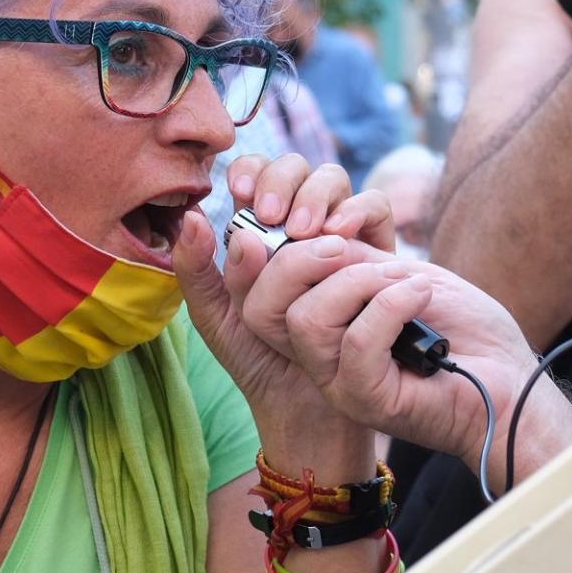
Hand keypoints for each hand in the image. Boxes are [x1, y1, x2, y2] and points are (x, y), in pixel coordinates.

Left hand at [175, 155, 394, 483]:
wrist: (316, 404)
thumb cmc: (261, 362)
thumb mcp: (218, 321)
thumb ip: (197, 273)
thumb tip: (193, 217)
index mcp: (257, 232)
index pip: (254, 175)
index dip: (251, 171)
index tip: (242, 191)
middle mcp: (297, 225)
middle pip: (293, 168)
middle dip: (282, 180)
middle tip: (276, 218)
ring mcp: (339, 233)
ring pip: (332, 179)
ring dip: (316, 193)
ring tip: (307, 229)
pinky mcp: (378, 248)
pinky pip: (374, 207)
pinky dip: (358, 210)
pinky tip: (343, 234)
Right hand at [274, 257, 547, 477]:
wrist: (512, 378)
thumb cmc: (462, 326)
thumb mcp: (393, 273)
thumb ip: (347, 259)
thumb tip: (307, 232)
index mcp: (315, 322)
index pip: (252, 290)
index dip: (257, 247)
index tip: (299, 217)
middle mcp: (316, 357)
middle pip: (265, 306)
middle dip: (302, 258)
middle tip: (344, 242)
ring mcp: (337, 382)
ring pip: (306, 320)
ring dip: (358, 282)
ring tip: (404, 280)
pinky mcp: (367, 400)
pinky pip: (357, 341)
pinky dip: (392, 304)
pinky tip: (420, 297)